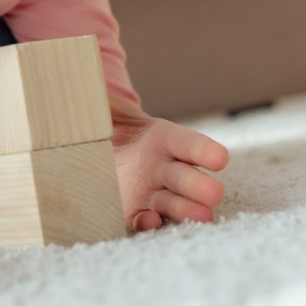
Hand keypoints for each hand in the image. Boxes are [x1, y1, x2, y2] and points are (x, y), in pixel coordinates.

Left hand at [108, 96, 229, 231]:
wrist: (98, 147)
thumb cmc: (106, 122)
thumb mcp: (103, 107)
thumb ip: (102, 100)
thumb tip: (86, 82)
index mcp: (164, 139)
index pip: (188, 143)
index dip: (204, 150)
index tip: (219, 158)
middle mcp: (165, 168)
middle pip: (188, 178)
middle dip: (202, 186)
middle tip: (213, 194)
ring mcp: (153, 192)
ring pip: (176, 203)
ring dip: (188, 210)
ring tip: (201, 216)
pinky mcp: (136, 210)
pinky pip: (146, 219)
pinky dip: (150, 223)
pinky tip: (151, 221)